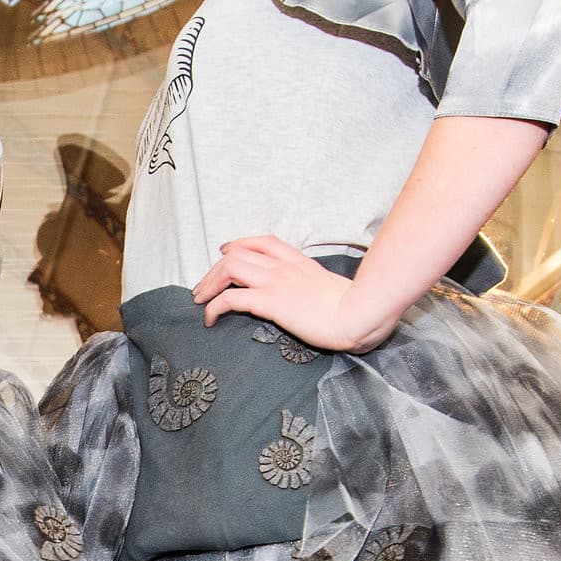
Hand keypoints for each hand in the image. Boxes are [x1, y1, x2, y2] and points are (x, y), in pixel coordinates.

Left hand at [193, 236, 379, 351]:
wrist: (360, 314)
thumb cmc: (354, 307)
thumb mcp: (332, 290)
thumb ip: (316, 288)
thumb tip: (312, 300)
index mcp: (300, 262)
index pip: (264, 242)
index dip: (239, 244)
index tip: (224, 252)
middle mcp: (284, 267)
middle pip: (238, 253)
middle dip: (214, 269)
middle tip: (203, 288)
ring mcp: (276, 282)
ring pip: (229, 269)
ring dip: (208, 284)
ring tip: (200, 301)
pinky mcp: (271, 302)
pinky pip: (232, 298)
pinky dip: (214, 307)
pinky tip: (210, 318)